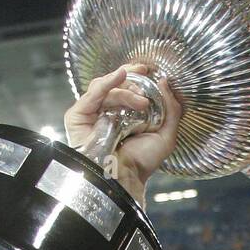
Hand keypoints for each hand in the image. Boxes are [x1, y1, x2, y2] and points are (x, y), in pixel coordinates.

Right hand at [65, 65, 183, 203]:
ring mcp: (91, 114)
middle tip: (144, 76)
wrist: (124, 177)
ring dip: (126, 90)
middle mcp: (106, 112)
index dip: (136, 78)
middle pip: (115, 84)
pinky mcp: (78, 116)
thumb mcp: (166, 135)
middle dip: (131, 78)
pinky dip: (107, 82)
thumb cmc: (142, 162)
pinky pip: (92, 94)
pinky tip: (120, 76)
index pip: (127, 88)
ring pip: (106, 88)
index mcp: (124, 115)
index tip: (149, 71)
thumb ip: (171, 110)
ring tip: (141, 102)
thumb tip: (165, 82)